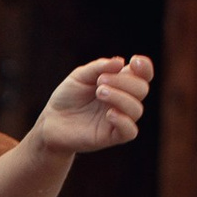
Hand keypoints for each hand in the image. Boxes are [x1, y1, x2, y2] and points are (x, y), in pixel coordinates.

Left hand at [34, 53, 152, 154]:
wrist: (51, 122)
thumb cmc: (68, 97)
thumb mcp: (80, 76)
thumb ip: (99, 67)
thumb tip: (121, 62)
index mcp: (120, 84)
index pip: (143, 75)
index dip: (145, 67)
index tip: (134, 60)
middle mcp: (123, 101)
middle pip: (141, 89)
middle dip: (124, 81)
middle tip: (100, 82)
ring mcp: (119, 119)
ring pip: (137, 109)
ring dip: (120, 97)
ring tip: (99, 92)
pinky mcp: (112, 136)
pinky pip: (130, 131)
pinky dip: (124, 121)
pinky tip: (108, 114)